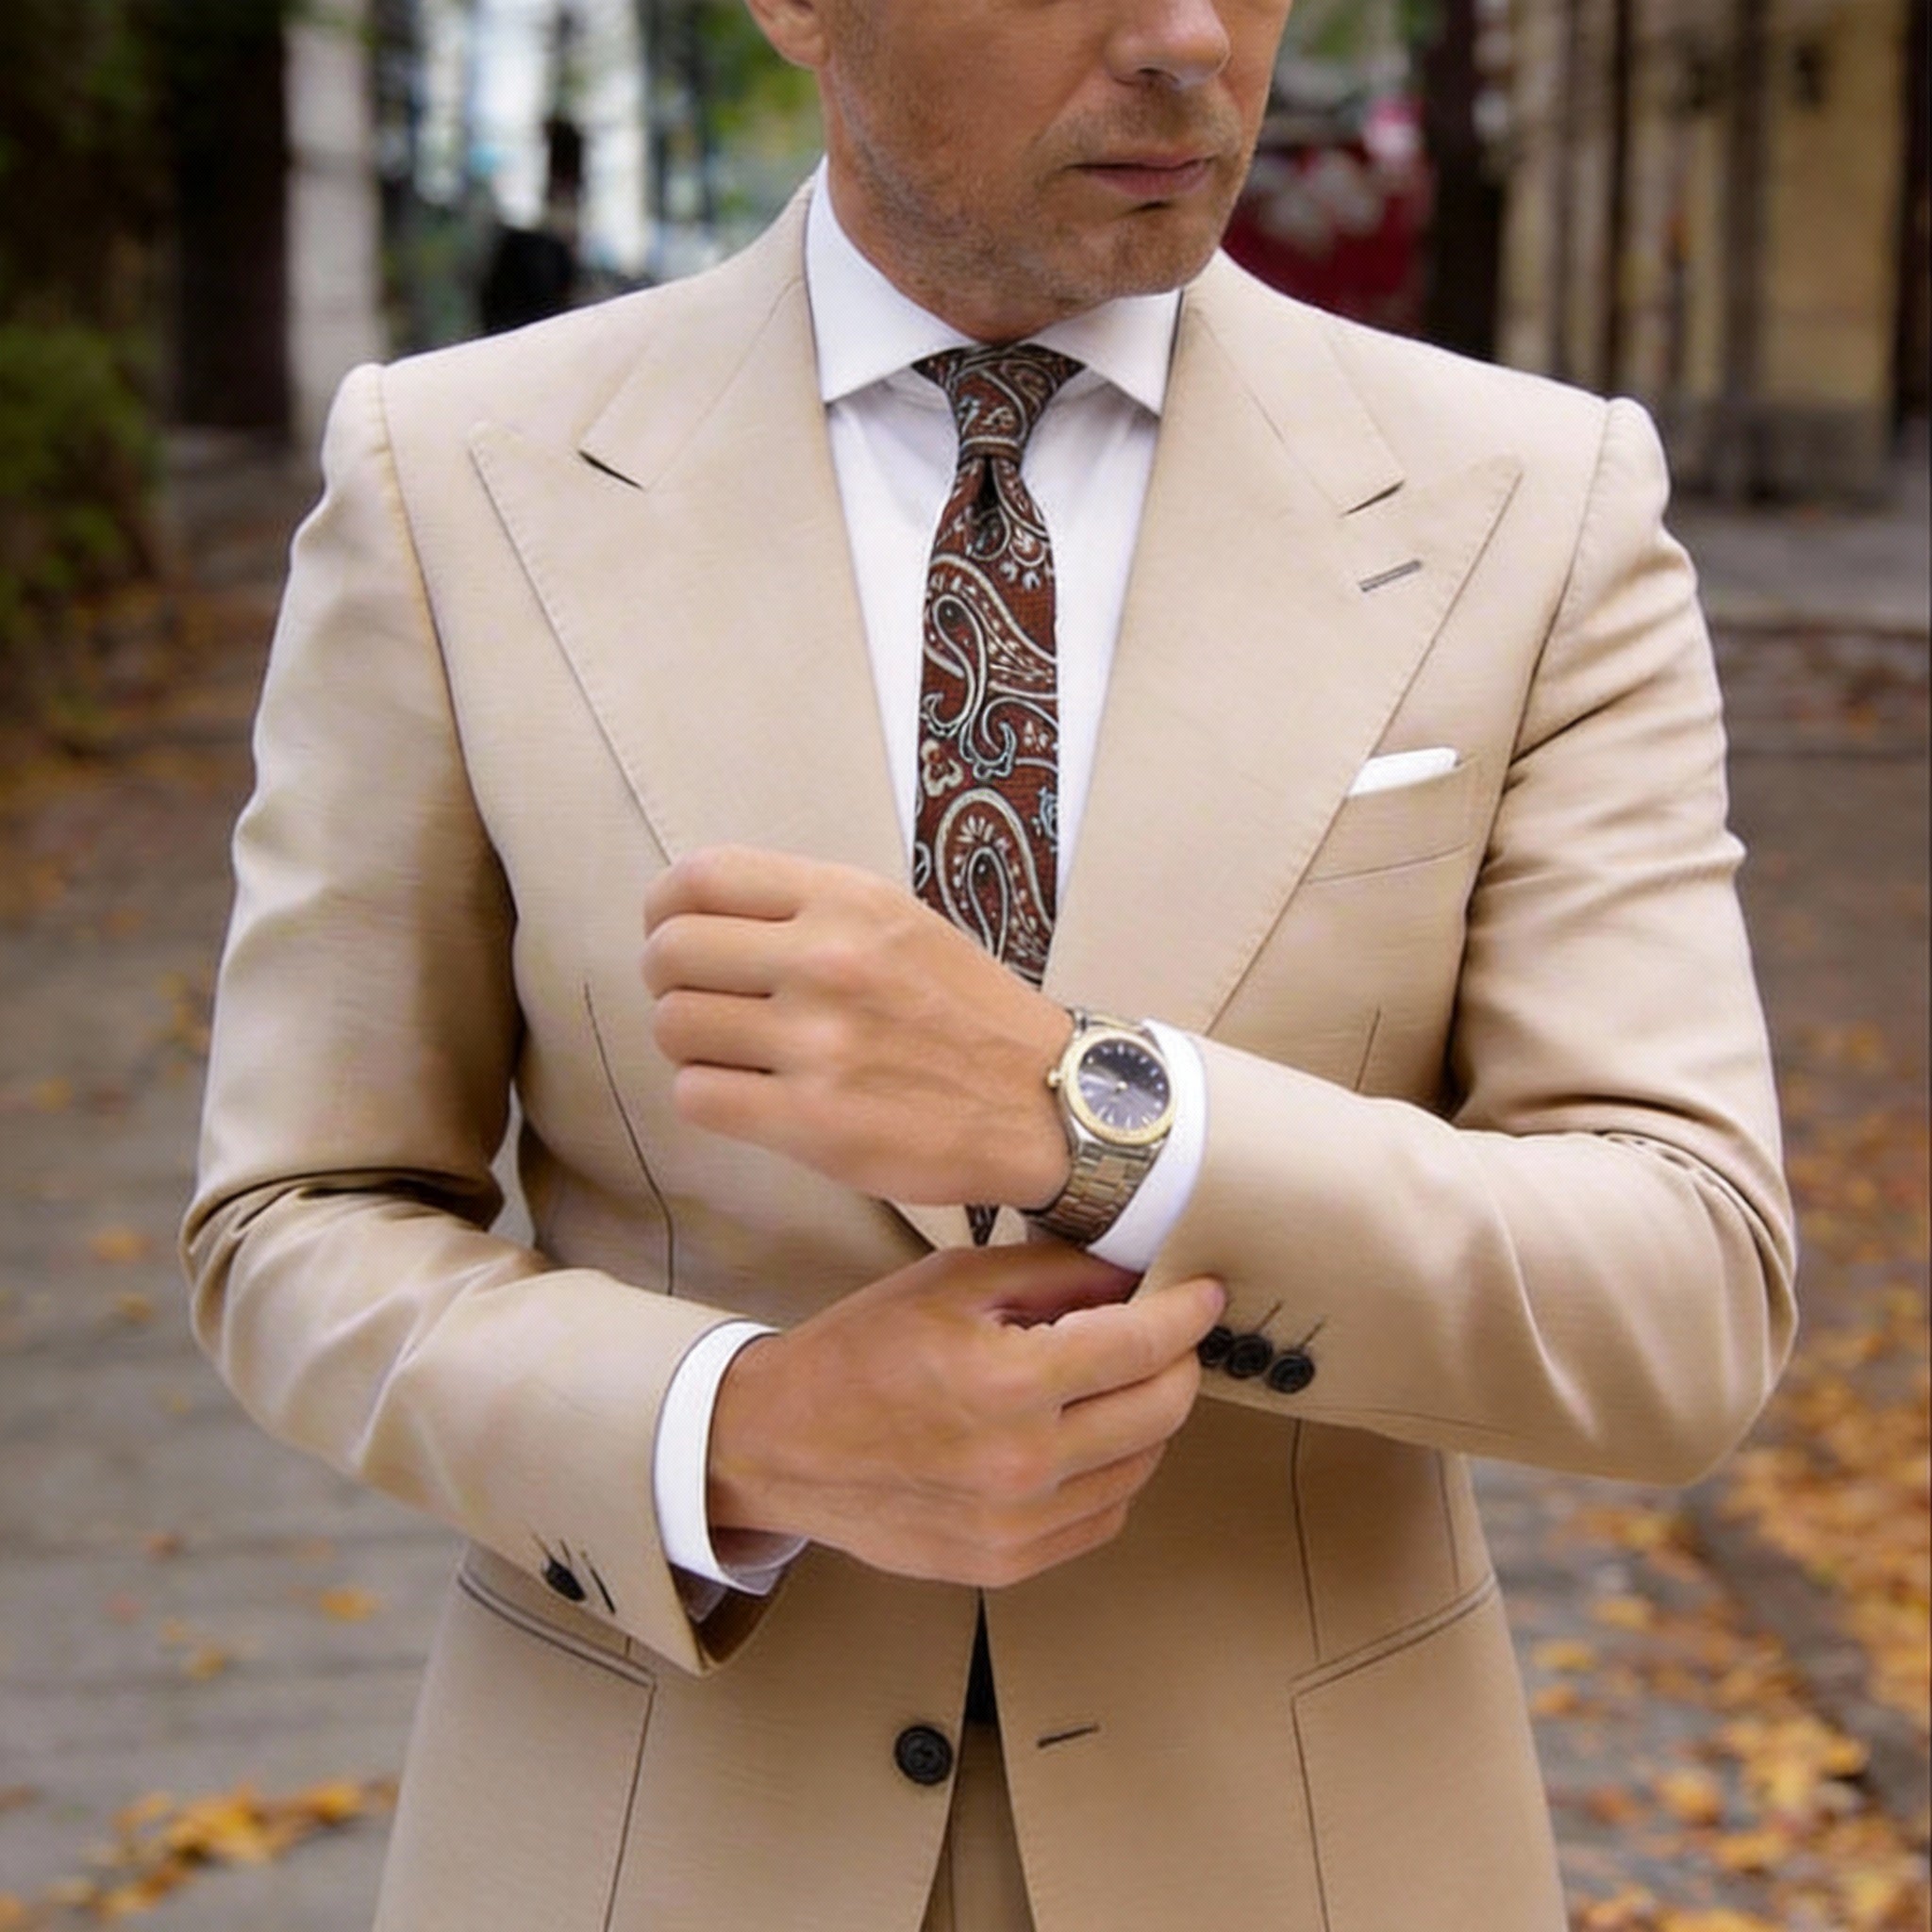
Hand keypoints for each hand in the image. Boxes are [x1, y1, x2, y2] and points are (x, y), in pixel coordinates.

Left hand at [642, 845, 1071, 1206]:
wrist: (1043, 1103)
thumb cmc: (964, 1012)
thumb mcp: (900, 922)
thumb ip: (807, 910)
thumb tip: (696, 919)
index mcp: (848, 899)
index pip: (701, 878)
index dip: (663, 909)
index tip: (672, 933)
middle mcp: (828, 961)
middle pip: (669, 953)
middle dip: (668, 981)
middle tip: (700, 1002)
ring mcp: (818, 1043)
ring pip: (673, 1027)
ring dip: (689, 1044)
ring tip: (733, 1054)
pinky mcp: (812, 1121)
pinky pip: (696, 1096)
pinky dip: (708, 1097)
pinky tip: (748, 1096)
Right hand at [706, 1242, 1225, 1587]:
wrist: (781, 1447)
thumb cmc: (860, 1354)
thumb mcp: (951, 1282)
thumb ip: (1052, 1274)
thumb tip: (1136, 1274)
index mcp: (1008, 1382)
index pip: (1141, 1346)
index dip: (1186, 1313)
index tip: (1204, 1293)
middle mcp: (1022, 1464)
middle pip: (1161, 1410)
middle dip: (1176, 1362)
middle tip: (1163, 1333)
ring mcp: (1018, 1525)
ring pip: (1142, 1465)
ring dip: (1145, 1418)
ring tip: (1107, 1382)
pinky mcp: (1008, 1564)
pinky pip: (1103, 1515)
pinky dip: (1111, 1471)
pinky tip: (1076, 1436)